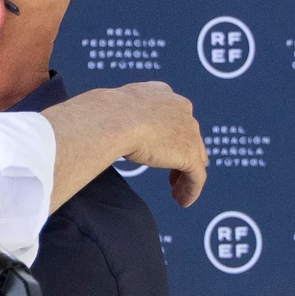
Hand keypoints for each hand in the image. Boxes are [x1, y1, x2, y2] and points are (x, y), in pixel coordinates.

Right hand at [107, 81, 205, 205]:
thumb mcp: (112, 109)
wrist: (113, 118)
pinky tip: (183, 201)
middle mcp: (181, 109)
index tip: (162, 150)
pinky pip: (196, 177)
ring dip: (186, 177)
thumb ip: (117, 118)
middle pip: (189, 137)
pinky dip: (191, 190)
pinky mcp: (190, 153)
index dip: (171, 136)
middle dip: (181, 156)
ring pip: (194, 158)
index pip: (175, 117)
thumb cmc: (104, 114)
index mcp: (162, 94)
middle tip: (172, 176)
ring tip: (176, 193)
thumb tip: (98, 125)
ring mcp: (189, 131)